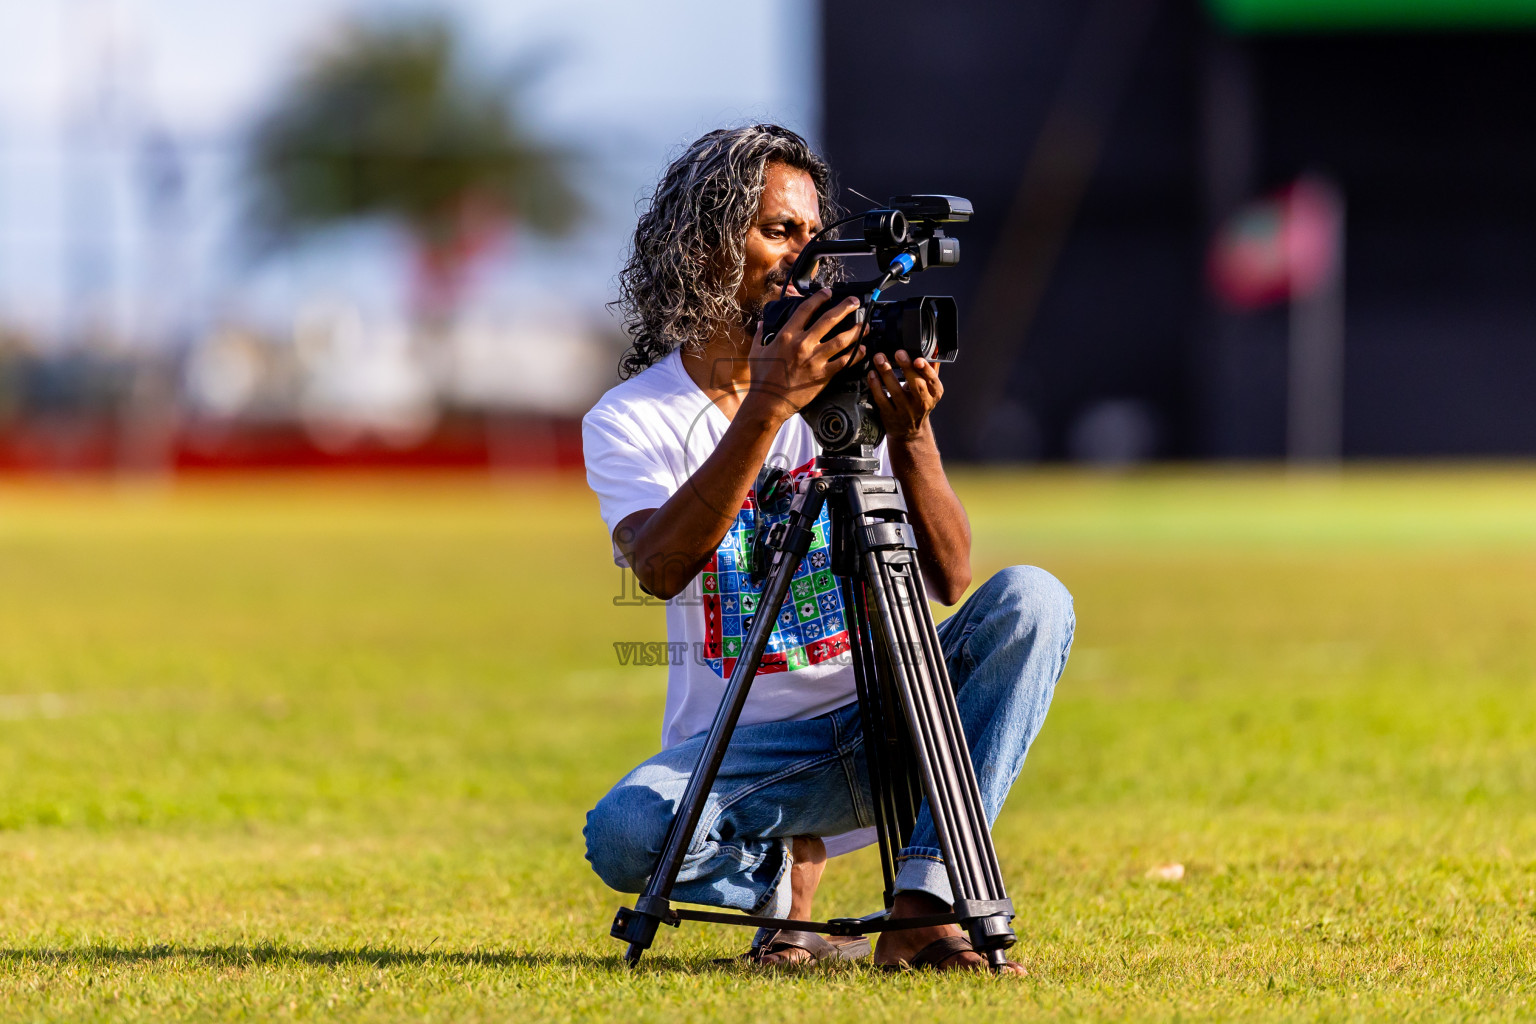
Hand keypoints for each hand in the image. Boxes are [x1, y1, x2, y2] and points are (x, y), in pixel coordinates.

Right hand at [745, 289, 865, 419]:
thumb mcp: (757, 352)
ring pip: (841, 340)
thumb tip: (762, 323)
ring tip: (865, 325)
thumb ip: (761, 335)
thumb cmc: (762, 379)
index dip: (819, 298)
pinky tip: (862, 350)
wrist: (767, 402)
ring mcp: (814, 359)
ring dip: (856, 331)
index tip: (828, 293)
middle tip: (854, 302)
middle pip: (829, 320)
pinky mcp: (822, 375)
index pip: (806, 309)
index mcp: (787, 335)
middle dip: (845, 308)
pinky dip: (855, 355)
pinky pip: (843, 362)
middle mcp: (803, 344)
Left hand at [868, 349, 941, 442]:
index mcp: (934, 394)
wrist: (909, 431)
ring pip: (896, 391)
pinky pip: (881, 399)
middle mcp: (921, 403)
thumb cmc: (918, 404)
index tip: (918, 359)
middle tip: (898, 353)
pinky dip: (875, 386)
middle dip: (907, 368)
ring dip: (886, 373)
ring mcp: (904, 411)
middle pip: (916, 385)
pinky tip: (872, 374)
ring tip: (879, 358)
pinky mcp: (889, 415)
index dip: (926, 370)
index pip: (933, 381)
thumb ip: (931, 370)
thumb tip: (934, 349)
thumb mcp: (929, 389)